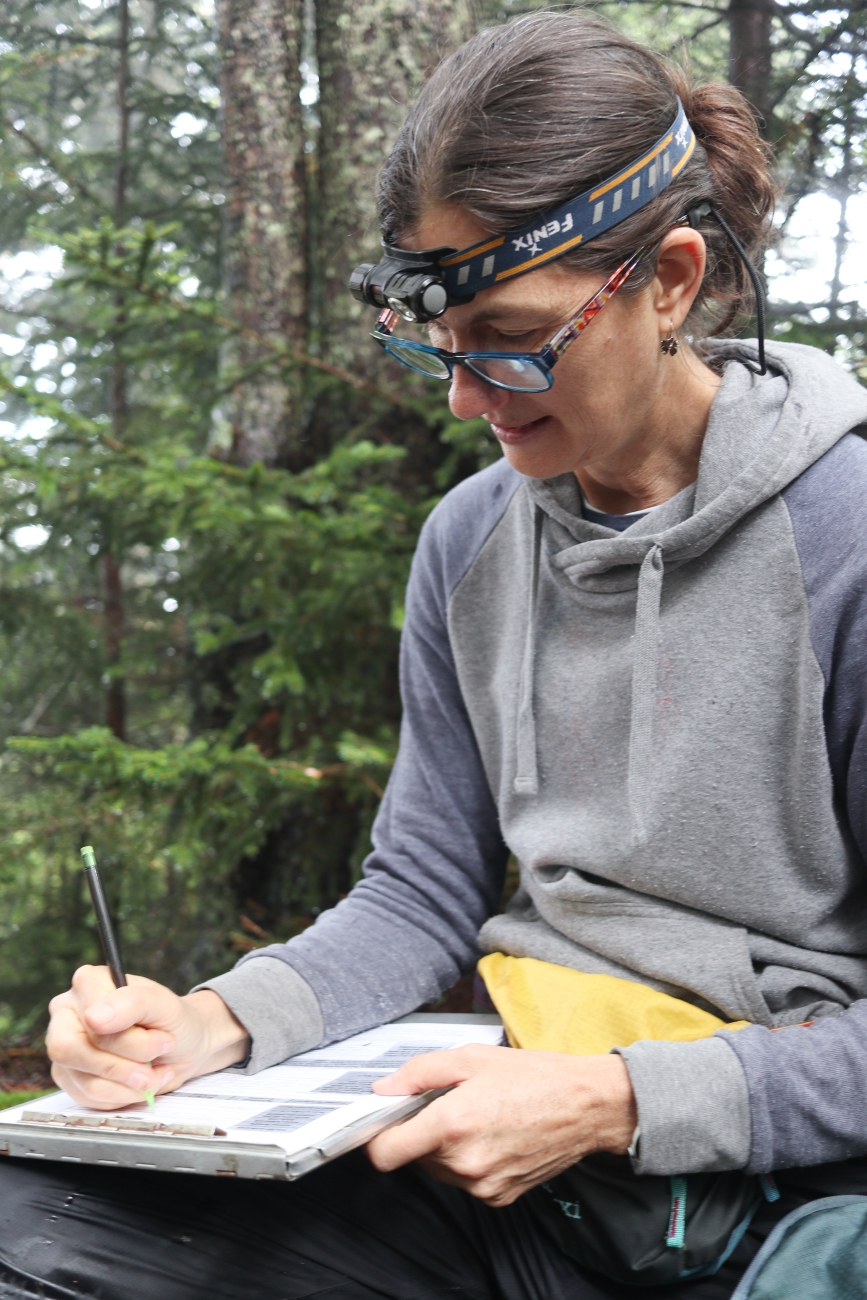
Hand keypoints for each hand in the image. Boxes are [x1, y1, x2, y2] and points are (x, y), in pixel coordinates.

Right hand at [46, 965, 248, 1109]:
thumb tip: (94, 1018)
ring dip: (128, 1084)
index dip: (128, 1039)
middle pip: (70, 1050)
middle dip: (121, 1066)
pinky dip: (123, 1095)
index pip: (90, 1020)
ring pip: (84, 1079)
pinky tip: (140, 1082)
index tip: (162, 1039)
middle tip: (153, 1065)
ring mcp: (65, 1047)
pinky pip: (88, 1097)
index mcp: (88, 983)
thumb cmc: (172, 1020)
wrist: (182, 1047)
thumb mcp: (164, 1005)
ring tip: (153, 1072)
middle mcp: (67, 1013)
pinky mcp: (70, 1077)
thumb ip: (132, 1003)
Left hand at [366, 1045, 636, 1206]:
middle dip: (422, 1130)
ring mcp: (482, 1185)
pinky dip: (469, 1161)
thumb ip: (419, 1072)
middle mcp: (465, 1162)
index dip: (378, 1136)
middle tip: (450, 1103)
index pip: (386, 1153)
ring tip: (477, 1117)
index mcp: (453, 1124)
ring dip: (445, 1147)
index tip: (384, 1122)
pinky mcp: (499, 1197)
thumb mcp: (471, 1057)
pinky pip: (465, 1181)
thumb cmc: (534, 1076)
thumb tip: (384, 1089)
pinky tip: (493, 1136)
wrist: (586, 1107)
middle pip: (414, 1156)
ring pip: (439, 1169)